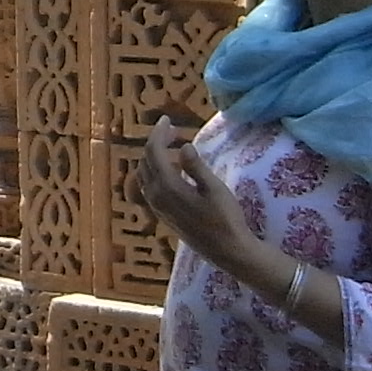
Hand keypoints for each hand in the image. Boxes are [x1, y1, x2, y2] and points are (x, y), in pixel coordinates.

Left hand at [138, 115, 259, 278]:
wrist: (227, 251)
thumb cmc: (226, 219)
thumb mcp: (214, 189)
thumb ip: (196, 167)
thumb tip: (183, 146)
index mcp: (167, 187)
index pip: (153, 152)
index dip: (158, 133)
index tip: (167, 119)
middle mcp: (156, 197)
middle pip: (145, 161)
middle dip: (155, 142)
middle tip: (172, 130)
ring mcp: (158, 208)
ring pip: (145, 175)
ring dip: (153, 157)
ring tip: (171, 145)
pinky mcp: (163, 215)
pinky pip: (149, 187)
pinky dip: (155, 172)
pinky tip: (172, 170)